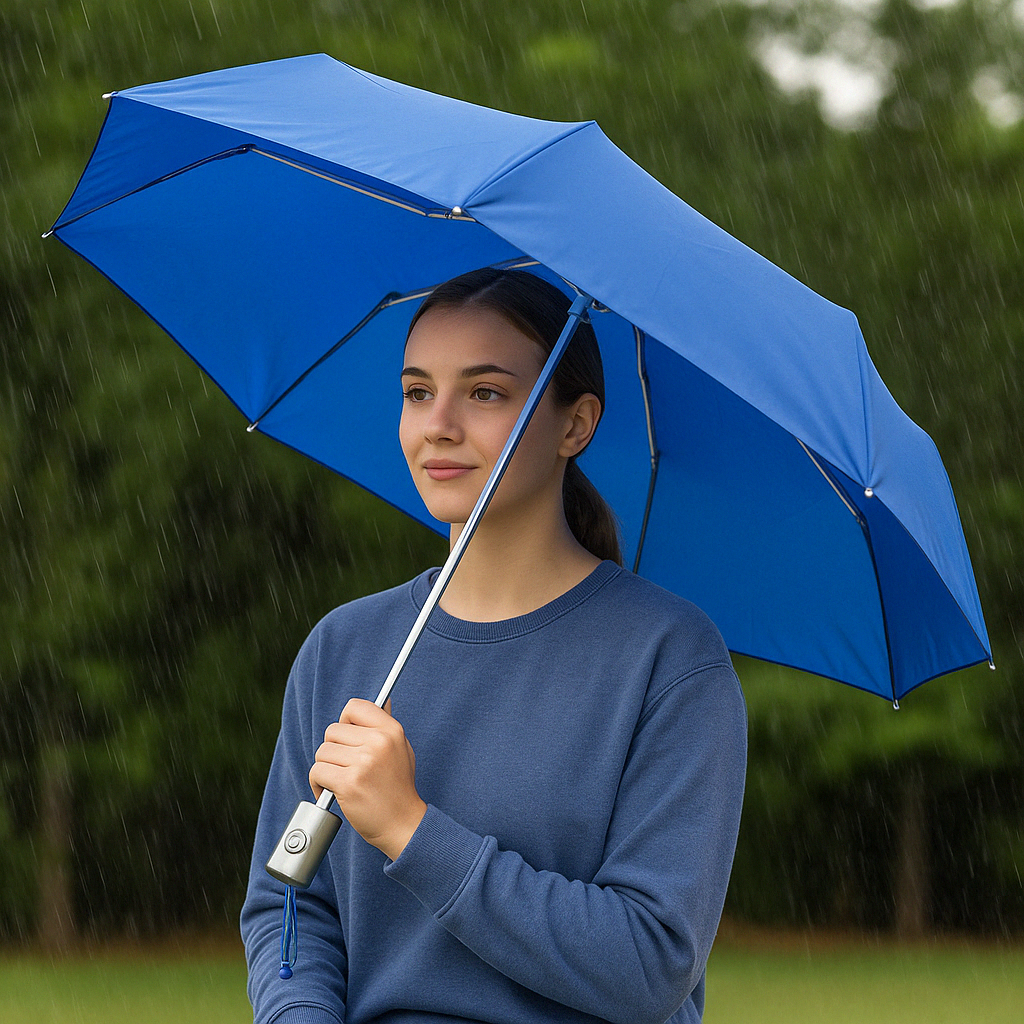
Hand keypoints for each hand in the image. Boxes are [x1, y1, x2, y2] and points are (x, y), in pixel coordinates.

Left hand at [309, 698, 426, 860]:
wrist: (403, 824)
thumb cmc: (399, 788)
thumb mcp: (402, 749)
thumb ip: (387, 726)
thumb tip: (384, 701)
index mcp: (391, 730)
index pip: (354, 707)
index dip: (346, 722)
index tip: (348, 737)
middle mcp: (378, 742)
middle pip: (333, 731)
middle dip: (334, 750)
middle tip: (346, 766)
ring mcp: (363, 762)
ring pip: (322, 752)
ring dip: (325, 768)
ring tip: (341, 780)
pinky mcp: (348, 783)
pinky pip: (317, 771)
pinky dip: (318, 783)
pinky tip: (332, 791)